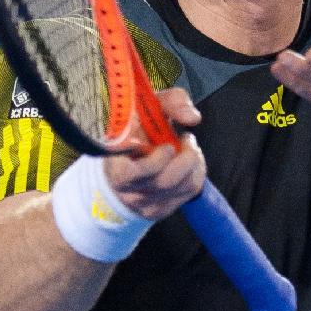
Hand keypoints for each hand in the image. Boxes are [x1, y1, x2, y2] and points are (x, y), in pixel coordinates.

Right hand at [103, 88, 205, 220]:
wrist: (127, 156)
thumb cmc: (138, 129)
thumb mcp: (149, 106)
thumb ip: (172, 101)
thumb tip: (192, 118)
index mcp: (114, 161)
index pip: (127, 173)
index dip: (153, 162)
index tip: (167, 145)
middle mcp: (126, 187)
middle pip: (165, 181)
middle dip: (185, 156)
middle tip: (184, 138)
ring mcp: (143, 202)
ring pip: (182, 186)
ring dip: (193, 161)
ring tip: (186, 147)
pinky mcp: (159, 209)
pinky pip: (190, 192)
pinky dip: (196, 172)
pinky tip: (187, 161)